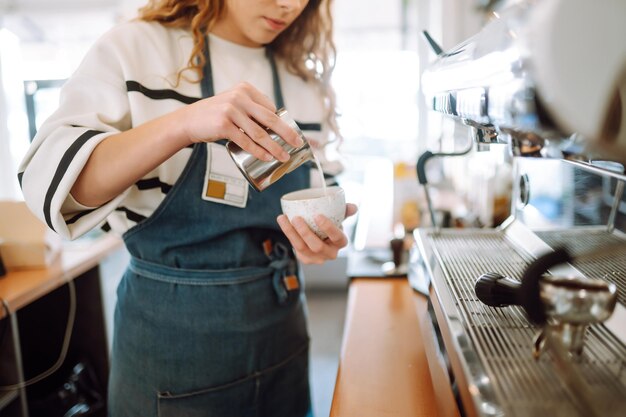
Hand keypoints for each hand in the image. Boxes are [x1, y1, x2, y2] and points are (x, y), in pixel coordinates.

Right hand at [180, 82, 302, 161]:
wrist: (190, 120)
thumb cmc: (216, 115)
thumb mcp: (234, 103)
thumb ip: (252, 108)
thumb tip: (277, 125)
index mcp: (245, 89)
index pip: (271, 108)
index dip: (284, 123)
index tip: (293, 134)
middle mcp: (239, 97)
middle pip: (270, 119)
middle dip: (287, 133)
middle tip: (297, 144)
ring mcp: (231, 110)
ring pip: (259, 133)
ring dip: (274, 147)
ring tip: (284, 156)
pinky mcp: (223, 124)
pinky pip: (246, 141)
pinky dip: (258, 151)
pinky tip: (267, 157)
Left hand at [277, 204, 357, 263]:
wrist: (319, 235)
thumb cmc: (330, 225)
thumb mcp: (338, 218)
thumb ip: (344, 211)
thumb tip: (353, 207)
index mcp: (341, 242)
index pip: (337, 237)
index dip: (328, 228)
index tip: (318, 216)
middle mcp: (330, 253)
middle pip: (317, 246)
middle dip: (306, 233)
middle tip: (297, 218)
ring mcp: (317, 258)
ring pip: (302, 248)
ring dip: (291, 233)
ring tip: (284, 218)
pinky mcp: (305, 259)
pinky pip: (294, 247)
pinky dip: (287, 233)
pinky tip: (282, 221)